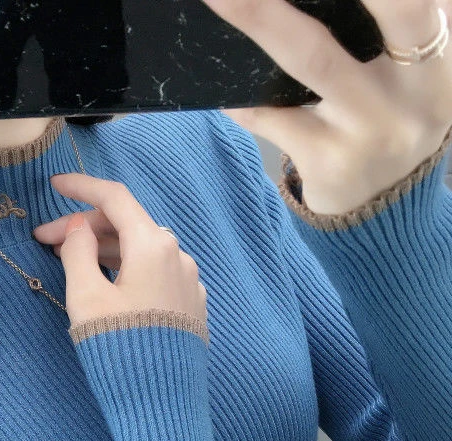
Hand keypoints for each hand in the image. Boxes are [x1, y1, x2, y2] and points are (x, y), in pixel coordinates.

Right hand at [33, 174, 207, 331]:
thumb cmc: (119, 348)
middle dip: (85, 227)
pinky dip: (126, 268)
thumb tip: (80, 228)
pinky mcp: (190, 305)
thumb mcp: (86, 298)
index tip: (54, 185)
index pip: (115, 199)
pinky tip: (106, 282)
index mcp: (153, 246)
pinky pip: (154, 272)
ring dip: (103, 249)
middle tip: (46, 242)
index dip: (81, 187)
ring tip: (69, 261)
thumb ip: (77, 252)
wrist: (162, 404)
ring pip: (140, 249)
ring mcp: (188, 281)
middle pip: (127, 225)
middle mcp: (178, 255)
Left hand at [200, 0, 451, 214]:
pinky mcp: (330, 162)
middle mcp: (420, 89)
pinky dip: (242, 98)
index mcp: (446, 55)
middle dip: (302, 0)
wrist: (383, 211)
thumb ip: (398, 26)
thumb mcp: (413, 73)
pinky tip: (221, 87)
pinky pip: (273, 118)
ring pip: (313, 59)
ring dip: (261, 17)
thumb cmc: (391, 120)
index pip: (420, 0)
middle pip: (393, 7)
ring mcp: (373, 129)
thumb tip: (311, 3)